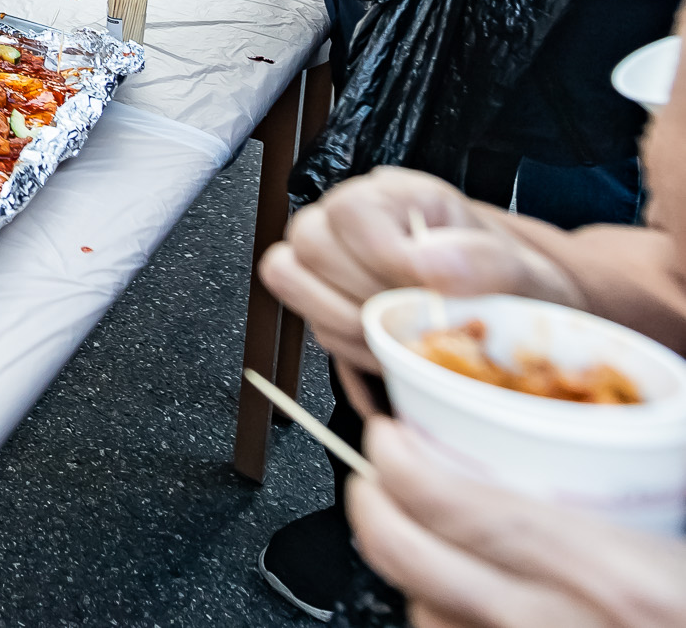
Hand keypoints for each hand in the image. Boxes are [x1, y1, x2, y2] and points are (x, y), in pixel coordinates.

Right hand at [257, 166, 584, 375]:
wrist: (515, 316)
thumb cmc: (517, 290)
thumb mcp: (527, 276)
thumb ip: (488, 262)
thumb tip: (429, 262)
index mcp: (400, 193)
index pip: (352, 210)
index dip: (381, 257)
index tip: (425, 291)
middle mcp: (352, 214)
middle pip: (309, 242)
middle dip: (362, 297)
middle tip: (411, 320)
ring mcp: (330, 251)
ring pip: (289, 274)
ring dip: (341, 318)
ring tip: (393, 336)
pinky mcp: (323, 292)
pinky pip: (303, 316)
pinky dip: (342, 341)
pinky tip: (385, 347)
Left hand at [347, 416, 685, 627]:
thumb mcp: (681, 522)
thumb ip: (635, 474)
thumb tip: (612, 418)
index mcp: (612, 574)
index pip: (454, 505)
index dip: (399, 461)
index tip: (390, 434)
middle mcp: (563, 627)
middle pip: (410, 559)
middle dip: (372, 507)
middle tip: (376, 474)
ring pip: (426, 615)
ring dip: (408, 572)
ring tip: (418, 532)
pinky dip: (444, 620)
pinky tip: (459, 598)